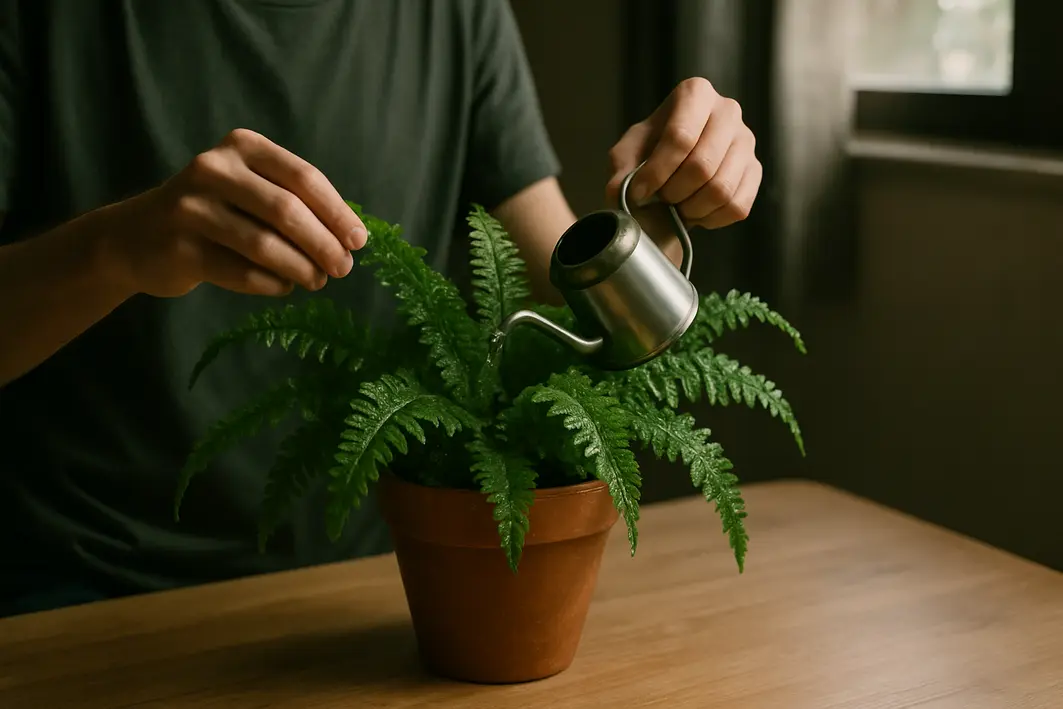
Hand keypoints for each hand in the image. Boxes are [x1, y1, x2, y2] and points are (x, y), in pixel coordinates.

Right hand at [105, 128, 365, 297]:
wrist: (136, 237)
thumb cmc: (213, 213)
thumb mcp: (250, 189)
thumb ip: (295, 202)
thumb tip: (349, 237)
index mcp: (243, 146)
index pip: (304, 177)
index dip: (337, 212)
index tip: (358, 241)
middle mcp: (214, 168)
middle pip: (287, 210)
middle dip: (323, 244)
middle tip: (342, 269)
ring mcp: (192, 207)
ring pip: (264, 244)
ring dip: (301, 268)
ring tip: (316, 281)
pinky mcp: (180, 247)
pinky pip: (241, 271)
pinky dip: (271, 284)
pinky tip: (282, 287)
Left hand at [606, 77, 761, 229]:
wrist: (672, 168)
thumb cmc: (650, 153)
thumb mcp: (627, 155)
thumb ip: (621, 170)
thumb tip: (619, 191)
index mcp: (695, 93)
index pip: (680, 137)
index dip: (657, 172)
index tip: (639, 191)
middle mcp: (728, 110)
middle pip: (702, 165)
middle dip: (673, 192)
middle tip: (661, 197)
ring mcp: (746, 141)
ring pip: (721, 189)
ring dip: (691, 208)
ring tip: (677, 204)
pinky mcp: (755, 170)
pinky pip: (736, 206)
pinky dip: (710, 218)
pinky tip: (696, 211)